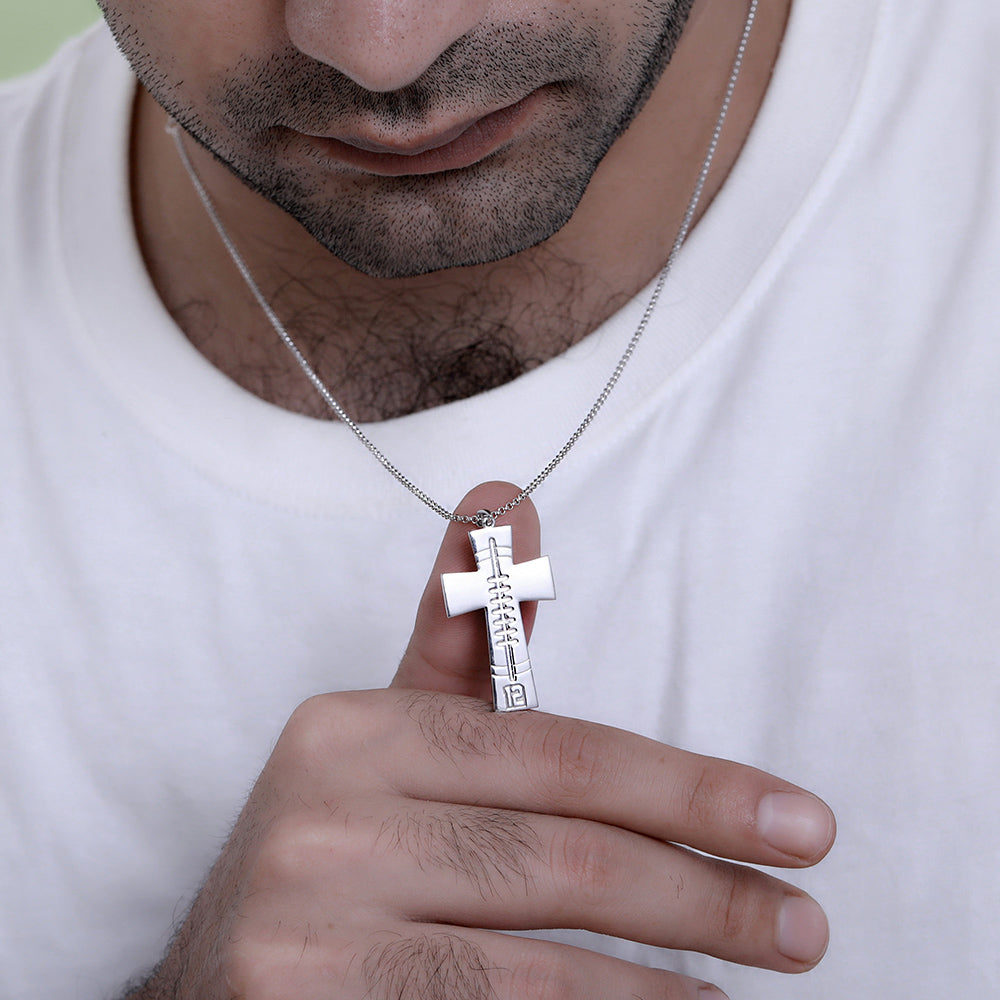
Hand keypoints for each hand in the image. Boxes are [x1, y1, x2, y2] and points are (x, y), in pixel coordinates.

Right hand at [131, 483, 834, 999]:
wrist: (222, 972)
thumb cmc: (343, 844)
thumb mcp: (397, 737)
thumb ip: (462, 636)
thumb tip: (508, 498)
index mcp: (352, 732)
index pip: (555, 754)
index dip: (688, 790)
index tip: (796, 824)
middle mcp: (320, 822)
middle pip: (560, 856)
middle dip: (703, 893)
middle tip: (804, 924)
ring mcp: (304, 933)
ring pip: (537, 963)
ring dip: (664, 978)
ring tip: (753, 973)